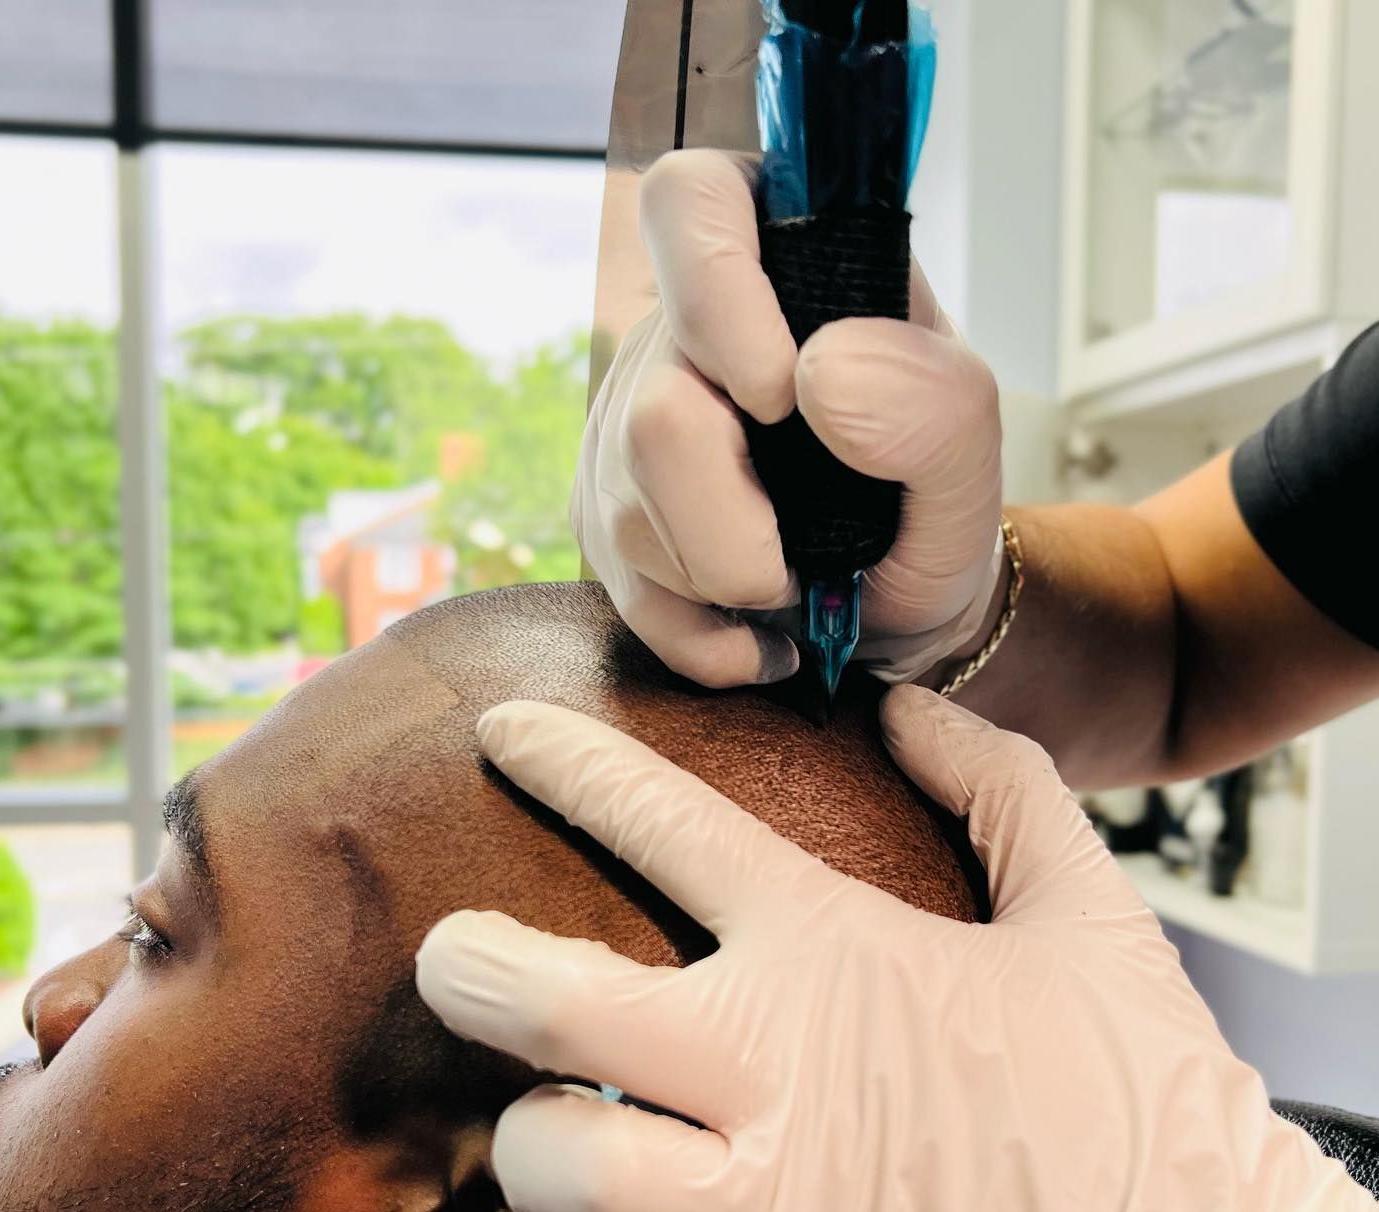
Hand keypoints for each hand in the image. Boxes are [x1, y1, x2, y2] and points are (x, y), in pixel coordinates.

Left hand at [417, 692, 1378, 1211]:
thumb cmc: (1142, 1103)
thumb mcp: (1093, 916)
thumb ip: (1001, 789)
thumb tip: (903, 709)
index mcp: (836, 954)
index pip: (672, 825)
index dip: (573, 765)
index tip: (504, 731)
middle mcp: (778, 1072)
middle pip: (554, 1002)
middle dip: (473, 969)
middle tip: (456, 956)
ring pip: (561, 1169)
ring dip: (539, 1152)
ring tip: (562, 1135)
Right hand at [575, 148, 1005, 689]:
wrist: (899, 609)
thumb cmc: (927, 506)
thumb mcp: (971, 450)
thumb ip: (934, 402)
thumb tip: (819, 378)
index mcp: (768, 271)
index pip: (690, 203)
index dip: (715, 291)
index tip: (779, 391)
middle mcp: (675, 344)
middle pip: (653, 413)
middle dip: (743, 521)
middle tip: (810, 546)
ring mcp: (623, 439)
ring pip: (631, 516)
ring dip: (735, 581)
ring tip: (798, 580)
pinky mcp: (606, 530)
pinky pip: (630, 601)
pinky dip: (712, 642)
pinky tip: (763, 635)